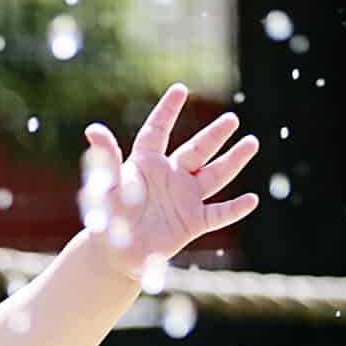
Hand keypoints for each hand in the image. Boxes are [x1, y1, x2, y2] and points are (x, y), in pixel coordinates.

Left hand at [79, 82, 258, 289]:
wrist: (114, 255)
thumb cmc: (108, 219)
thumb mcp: (106, 188)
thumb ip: (106, 159)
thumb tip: (92, 129)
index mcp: (147, 164)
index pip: (158, 131)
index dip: (167, 111)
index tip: (180, 90)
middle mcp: (170, 176)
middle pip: (197, 149)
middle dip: (215, 135)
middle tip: (232, 120)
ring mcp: (184, 198)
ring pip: (215, 175)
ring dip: (234, 160)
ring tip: (251, 142)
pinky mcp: (192, 222)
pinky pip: (218, 214)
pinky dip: (235, 209)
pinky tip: (252, 200)